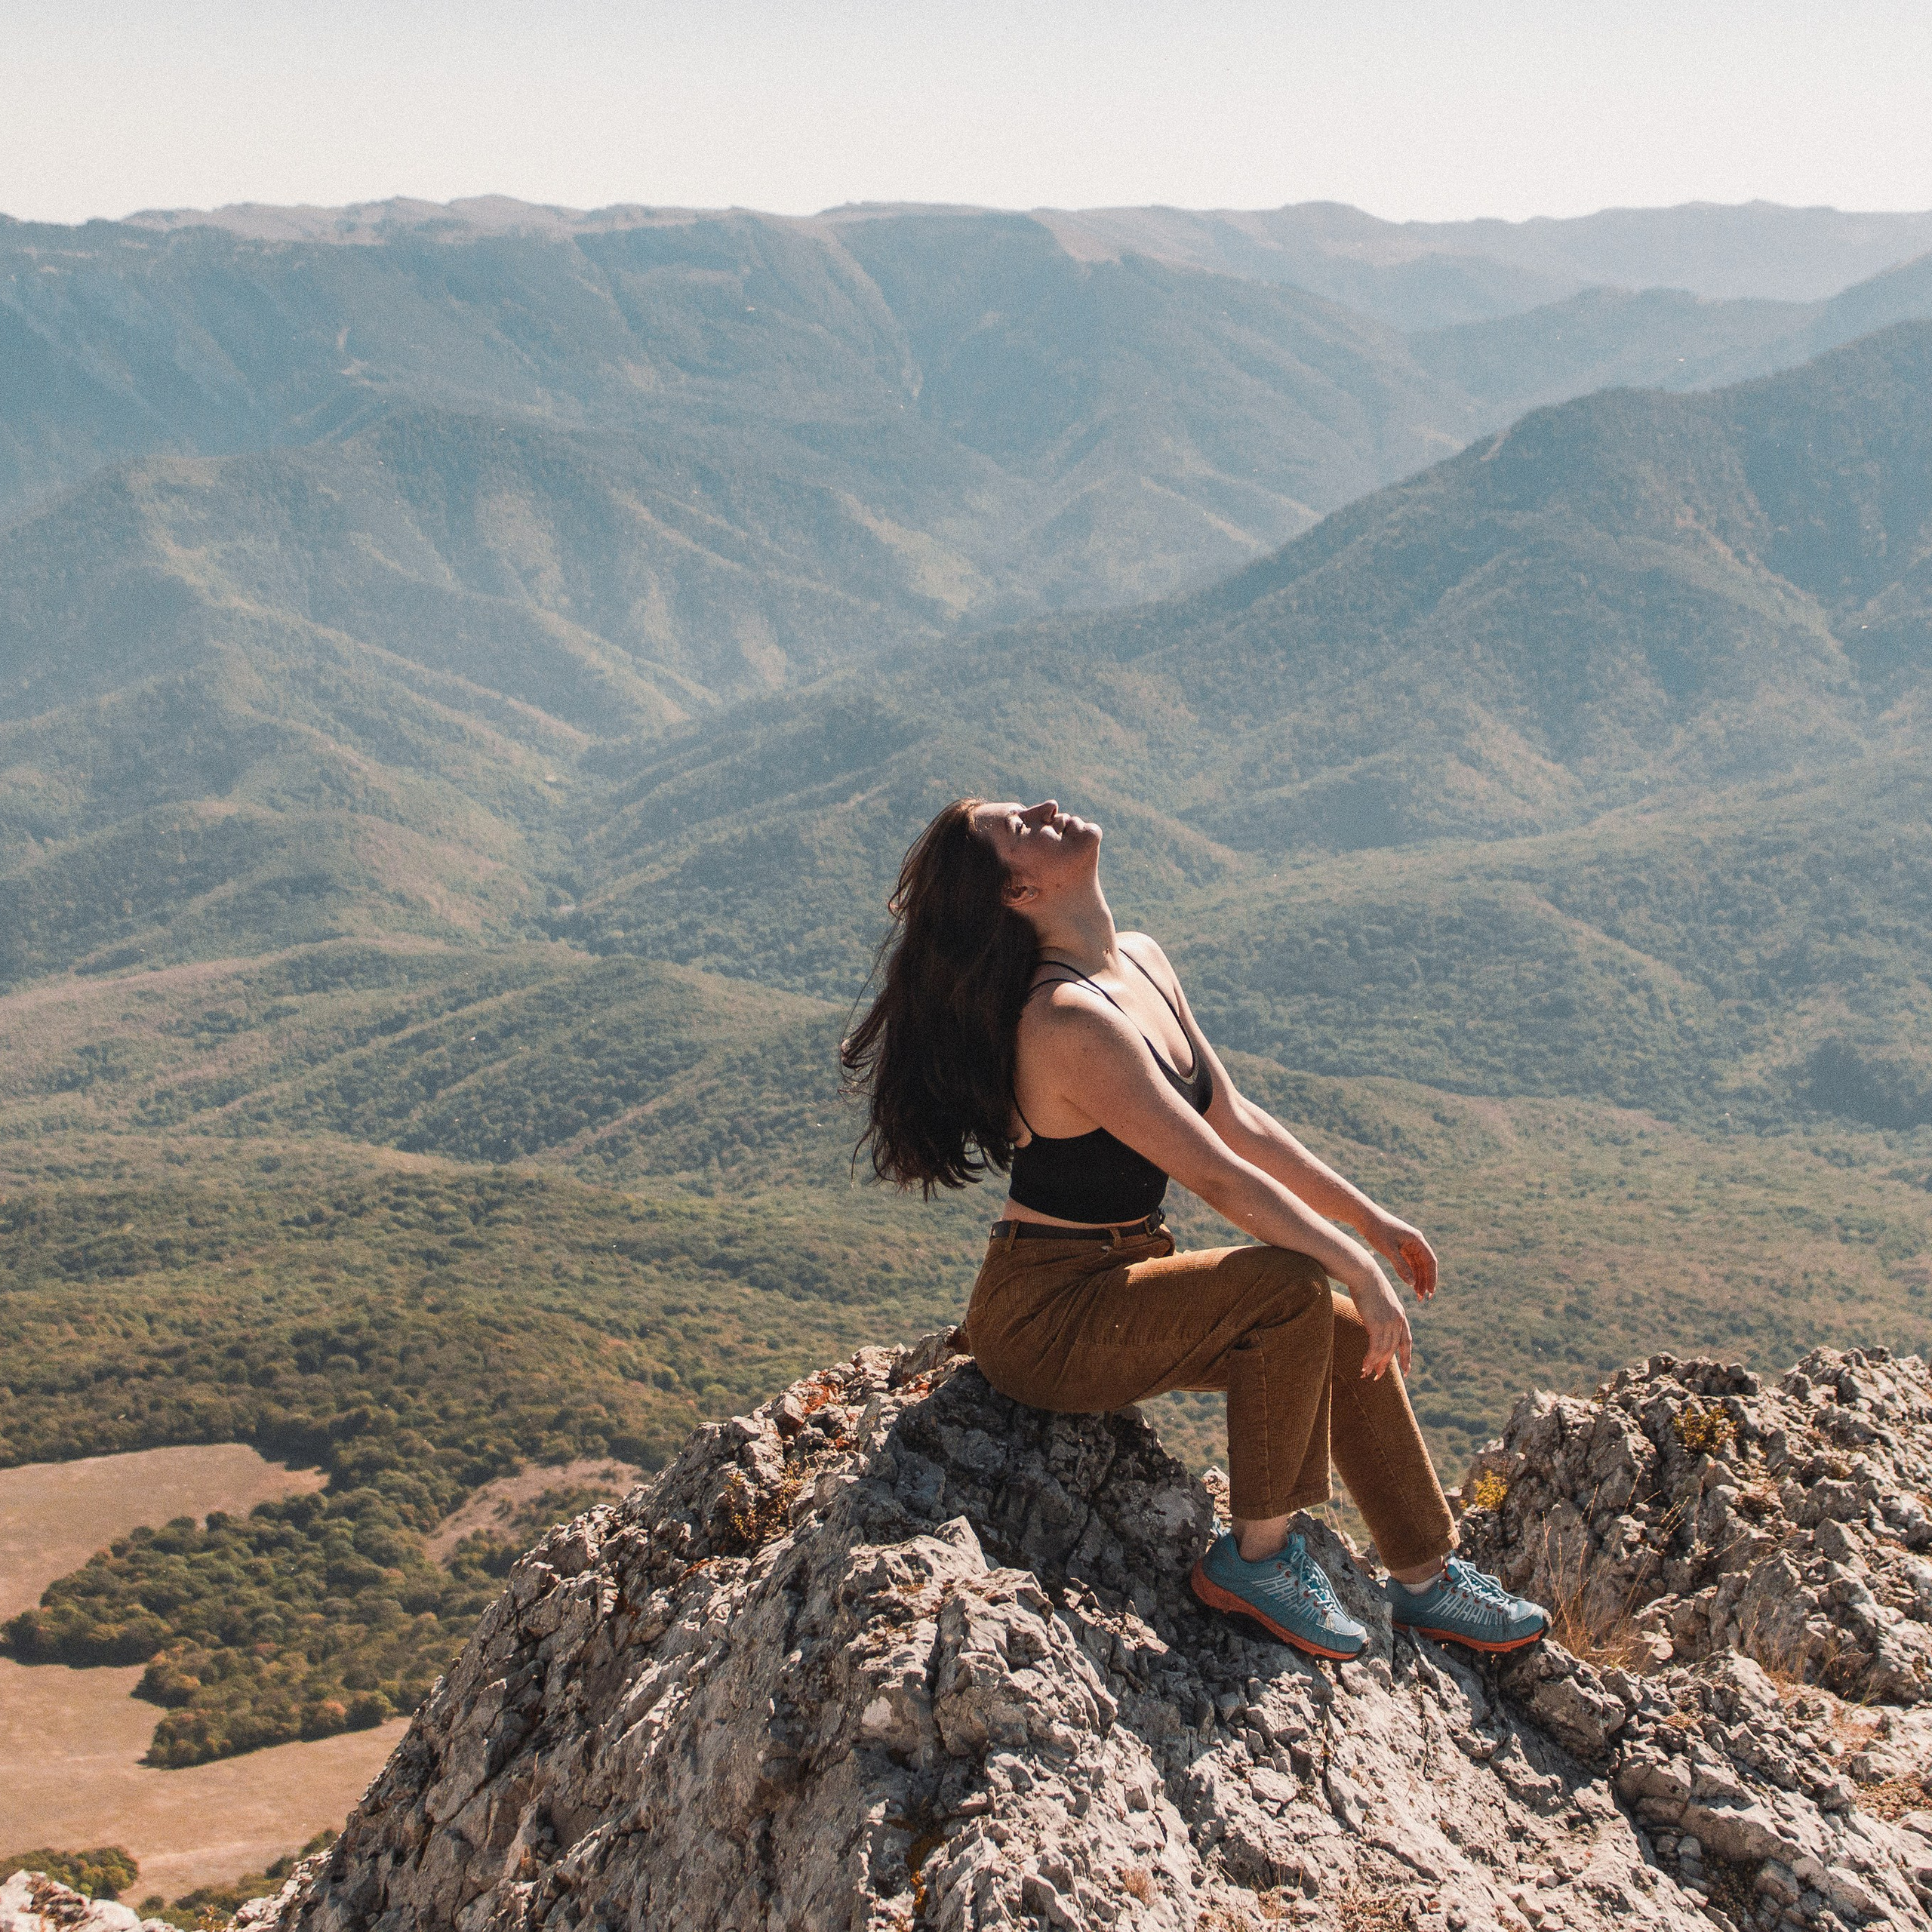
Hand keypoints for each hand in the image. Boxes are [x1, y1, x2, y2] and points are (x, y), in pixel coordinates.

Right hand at [1341, 1256, 1412, 1380]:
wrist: (1363, 1273)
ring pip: (1383, 1350)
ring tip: (1366, 1374)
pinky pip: (1375, 1347)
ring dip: (1374, 1364)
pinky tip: (1363, 1366)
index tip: (1407, 1370)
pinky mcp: (1376, 1324)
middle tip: (1378, 1377)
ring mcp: (1388, 1322)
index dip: (1406, 1356)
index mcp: (1400, 1314)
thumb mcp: (1379, 1299)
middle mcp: (1398, 1320)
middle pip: (1393, 1349)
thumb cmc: (1367, 1282)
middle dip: (1384, 1364)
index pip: (1406, 1340)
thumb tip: (1375, 1320)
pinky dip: (1369, 1358)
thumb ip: (1381, 1312)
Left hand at [1368, 1213, 1437, 1301]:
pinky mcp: (1400, 1246)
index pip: (1430, 1261)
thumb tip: (1412, 1283)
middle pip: (1425, 1265)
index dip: (1432, 1277)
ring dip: (1418, 1279)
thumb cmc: (1376, 1230)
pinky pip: (1409, 1262)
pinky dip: (1410, 1273)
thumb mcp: (1388, 1250)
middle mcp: (1415, 1242)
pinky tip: (1409, 1284)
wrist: (1364, 1217)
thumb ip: (1401, 1267)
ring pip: (1417, 1265)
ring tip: (1417, 1295)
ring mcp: (1408, 1244)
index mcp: (1417, 1240)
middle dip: (1425, 1281)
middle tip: (1423, 1298)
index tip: (1430, 1292)